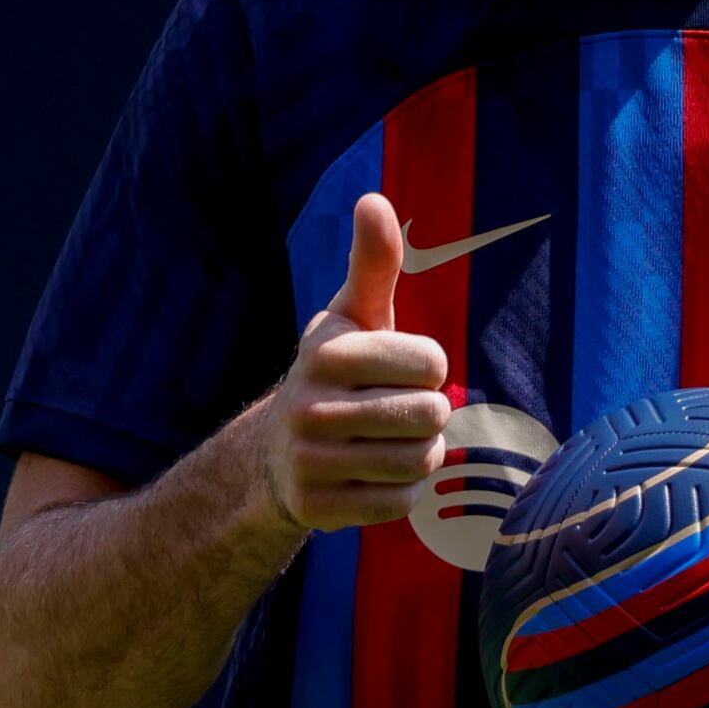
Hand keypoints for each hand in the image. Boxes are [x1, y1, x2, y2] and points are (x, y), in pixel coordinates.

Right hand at [260, 193, 451, 535]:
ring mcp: (309, 461)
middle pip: (429, 415)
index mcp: (326, 352)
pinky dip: (398, 493)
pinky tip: (370, 476)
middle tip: (393, 412)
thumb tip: (372, 199)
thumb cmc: (337, 374)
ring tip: (386, 443)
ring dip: (418, 455)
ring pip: (419, 463)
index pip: (431, 364)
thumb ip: (373, 262)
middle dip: (426, 415)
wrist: (277, 453)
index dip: (428, 368)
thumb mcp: (353, 315)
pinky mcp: (316, 508)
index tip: (396, 370)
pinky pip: (399, 504)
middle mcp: (310, 406)